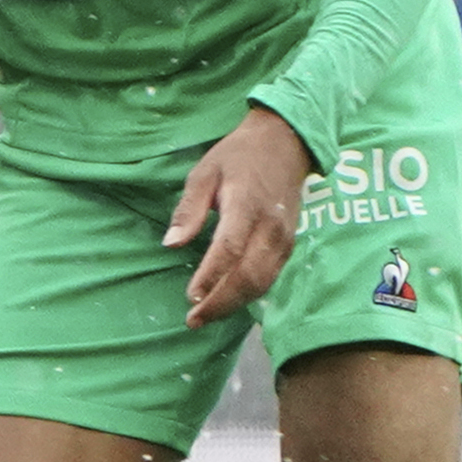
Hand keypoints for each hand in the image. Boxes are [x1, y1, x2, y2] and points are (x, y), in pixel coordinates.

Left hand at [165, 104, 313, 327]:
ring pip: (263, 281)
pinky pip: (271, 276)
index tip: (191, 297)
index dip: (211, 276)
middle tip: (193, 319)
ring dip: (235, 303)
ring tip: (206, 316)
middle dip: (221, 302)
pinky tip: (228, 302)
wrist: (286, 142)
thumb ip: (188, 209)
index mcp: (247, 205)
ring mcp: (285, 238)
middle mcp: (271, 227)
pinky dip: (250, 294)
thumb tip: (171, 244)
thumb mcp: (203, 173)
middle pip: (250, 275)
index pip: (229, 248)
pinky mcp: (290, 244)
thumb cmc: (238, 156)